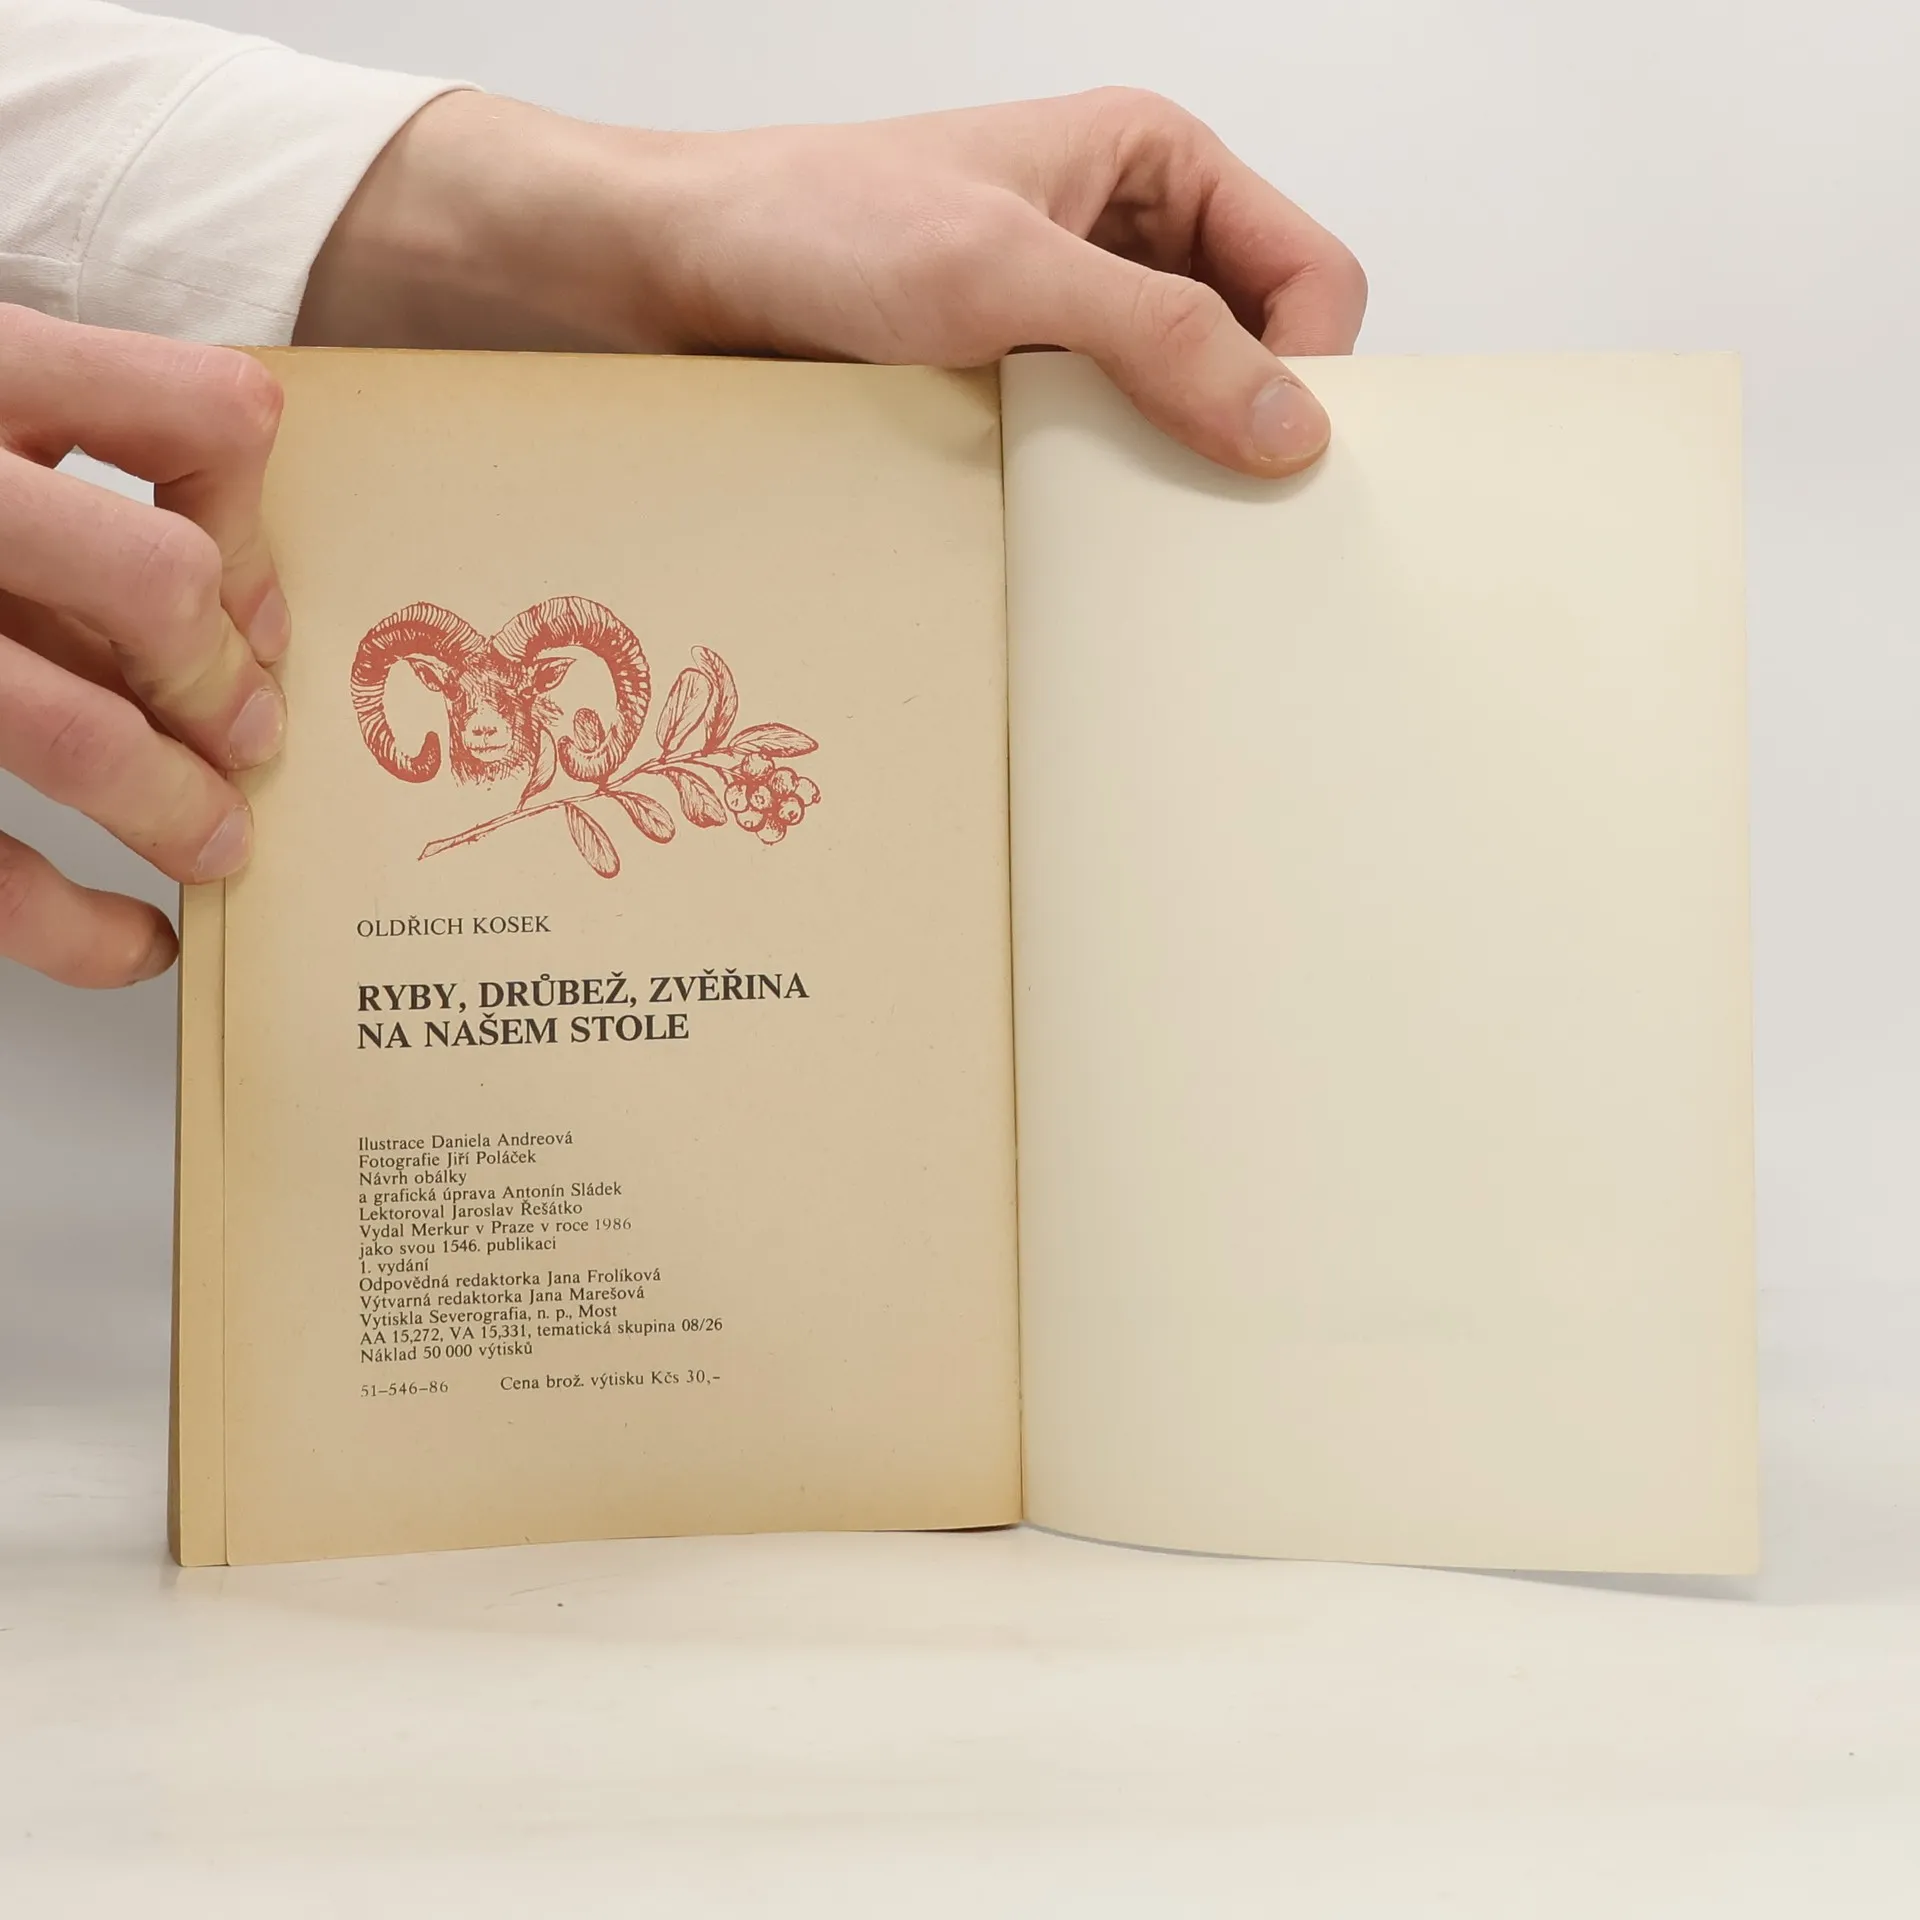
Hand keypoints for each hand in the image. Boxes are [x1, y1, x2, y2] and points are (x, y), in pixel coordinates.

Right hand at [0, 305, 288, 986]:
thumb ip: (82, 439)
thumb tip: (239, 603)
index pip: (206, 418)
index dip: (254, 521)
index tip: (244, 597)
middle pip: (159, 587)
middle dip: (221, 681)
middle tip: (246, 735)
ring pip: (76, 735)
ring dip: (175, 806)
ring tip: (215, 842)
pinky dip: (79, 931)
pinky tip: (133, 941)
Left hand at [298, 88, 1366, 476]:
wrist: (673, 273)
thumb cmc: (817, 227)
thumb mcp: (1005, 272)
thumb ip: (1160, 340)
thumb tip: (1294, 427)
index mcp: (1155, 161)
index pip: (1312, 275)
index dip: (1309, 369)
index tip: (1268, 459)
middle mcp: (1125, 232)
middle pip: (1258, 343)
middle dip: (1246, 421)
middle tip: (1211, 511)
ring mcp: (1069, 313)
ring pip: (1181, 402)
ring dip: (1167, 462)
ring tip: (1128, 517)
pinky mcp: (1016, 378)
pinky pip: (1103, 439)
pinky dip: (1104, 482)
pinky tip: (1073, 516)